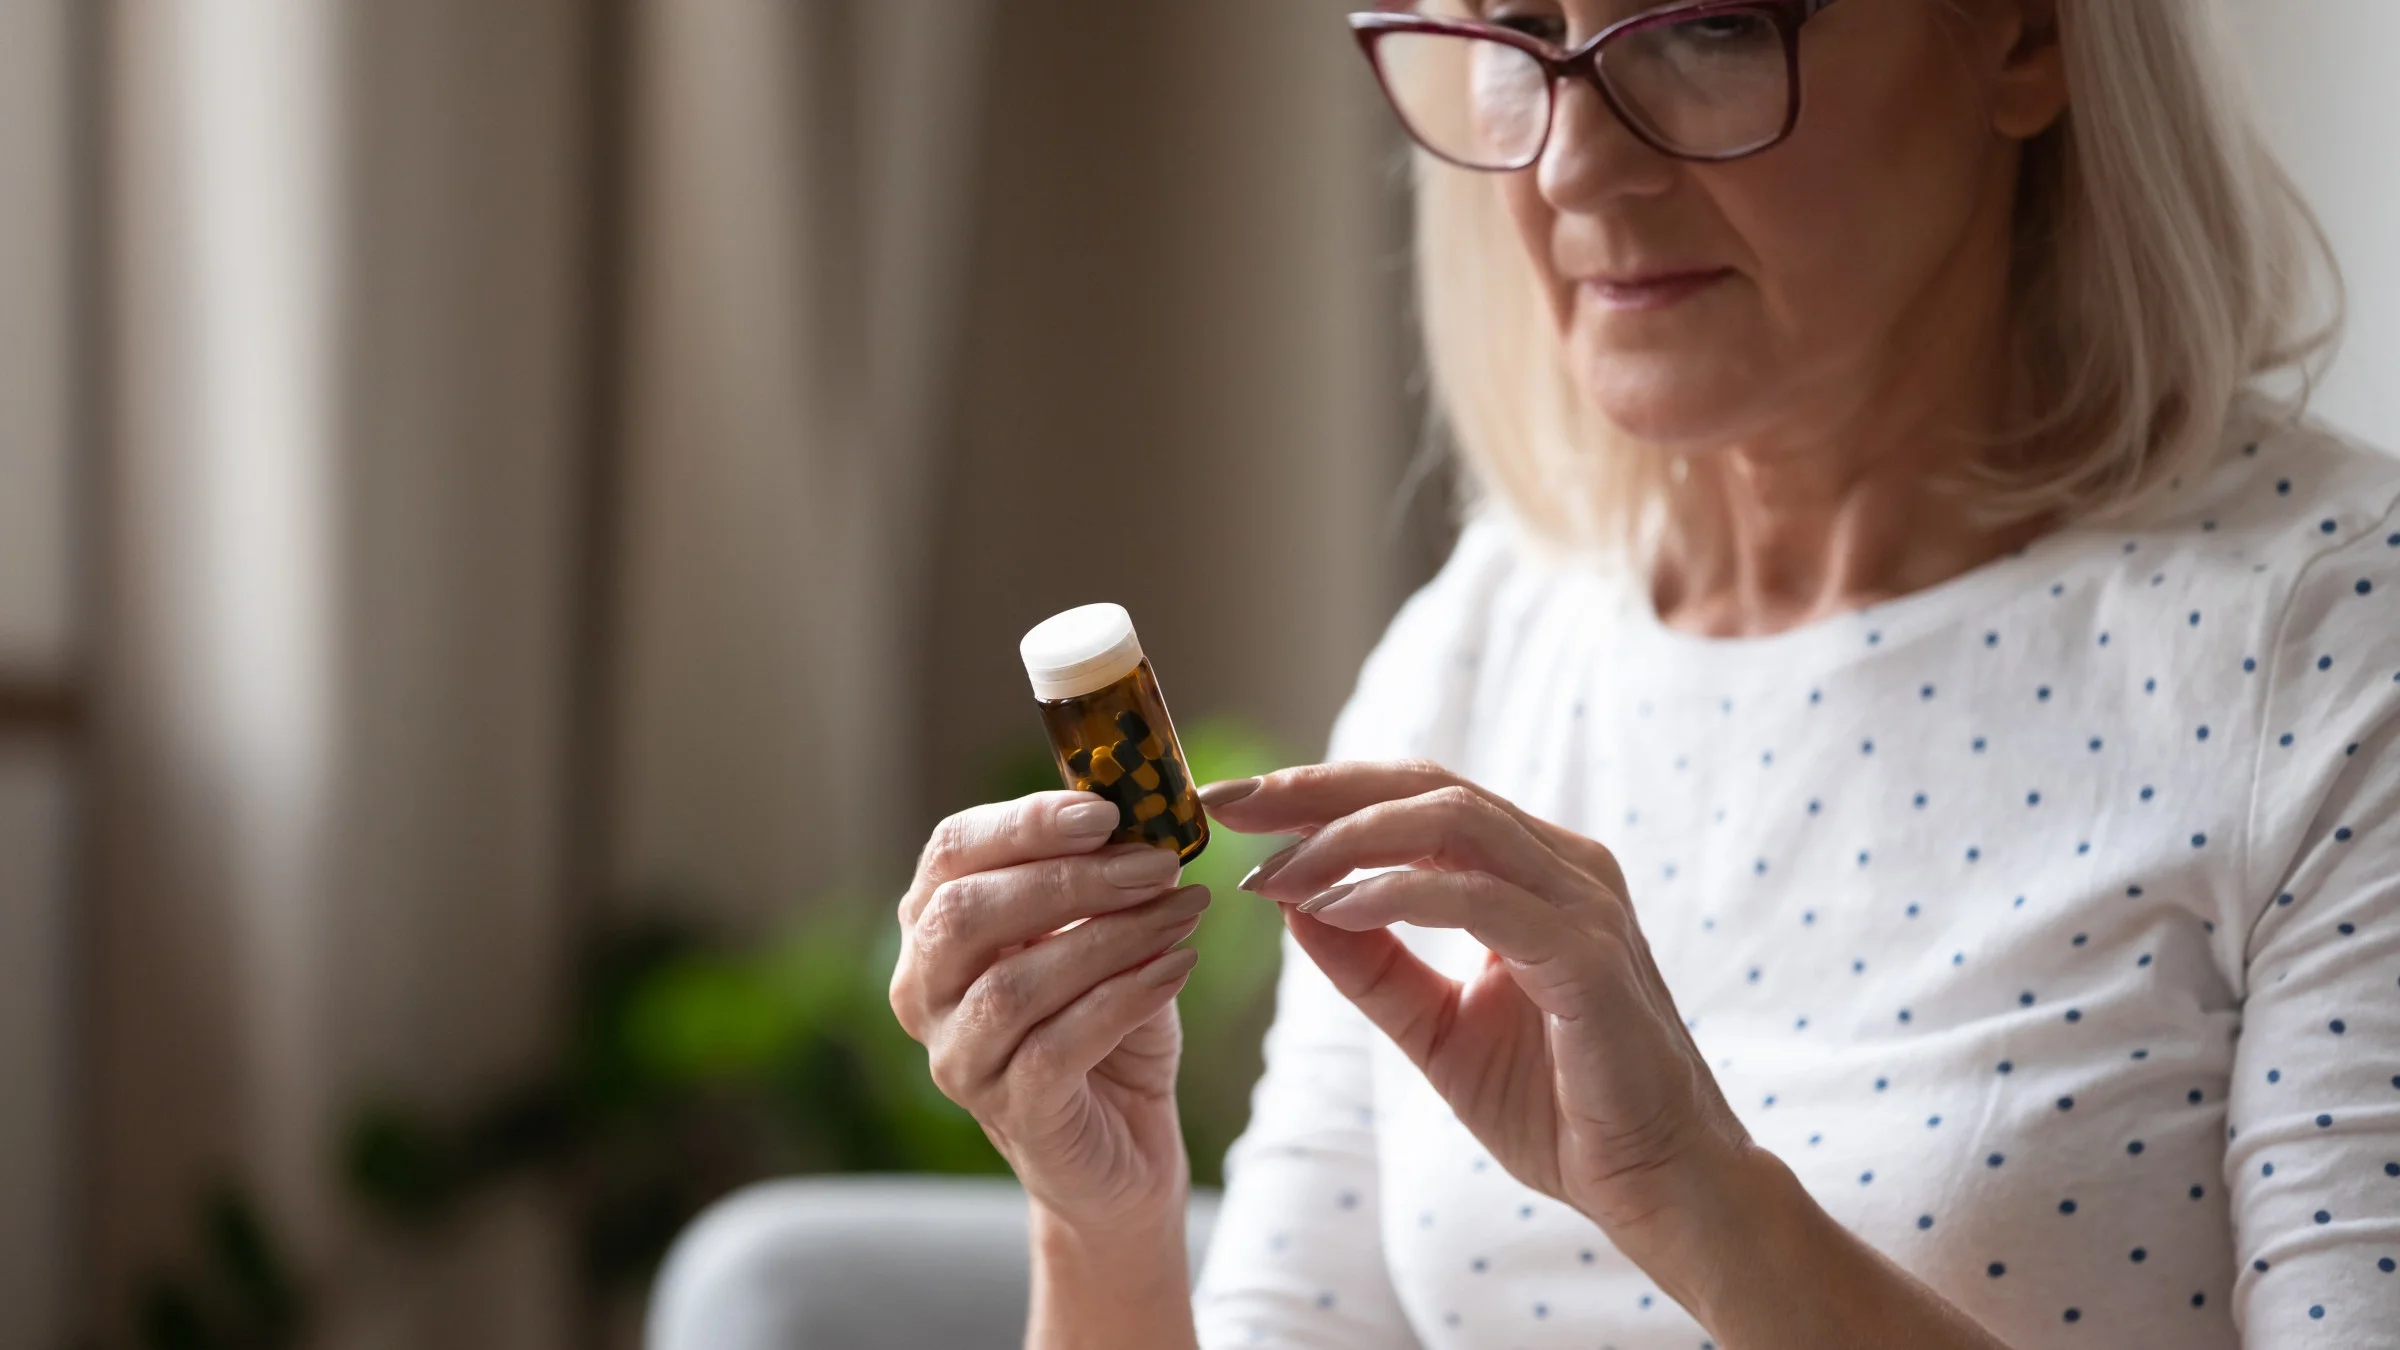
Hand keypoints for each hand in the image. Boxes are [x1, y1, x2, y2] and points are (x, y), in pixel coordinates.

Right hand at [889, 792, 1208, 1233]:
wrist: (1123, 1148)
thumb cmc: (1104, 1025)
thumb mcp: (1101, 936)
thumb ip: (1103, 880)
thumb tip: (1146, 817)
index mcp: (934, 928)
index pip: (950, 852)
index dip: (1023, 823)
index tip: (1104, 810)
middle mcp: (924, 993)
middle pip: (967, 915)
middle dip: (1070, 879)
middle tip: (1157, 864)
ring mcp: (958, 1060)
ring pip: (1014, 985)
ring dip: (1111, 938)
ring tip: (1183, 912)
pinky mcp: (1011, 1113)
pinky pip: (1057, 1047)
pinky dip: (1124, 998)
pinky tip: (1178, 967)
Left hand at [1201, 762, 1752, 1251]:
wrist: (1658, 1189)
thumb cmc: (1560, 1109)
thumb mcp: (1436, 1030)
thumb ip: (1371, 967)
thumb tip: (1288, 902)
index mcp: (1534, 872)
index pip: (1417, 799)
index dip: (1322, 792)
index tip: (1232, 807)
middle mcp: (1564, 868)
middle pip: (1426, 787)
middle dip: (1318, 789)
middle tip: (1229, 806)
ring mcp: (1583, 906)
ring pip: (1452, 823)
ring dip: (1347, 838)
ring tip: (1274, 871)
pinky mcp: (1589, 958)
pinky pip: (1480, 899)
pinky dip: (1399, 894)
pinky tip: (1333, 909)